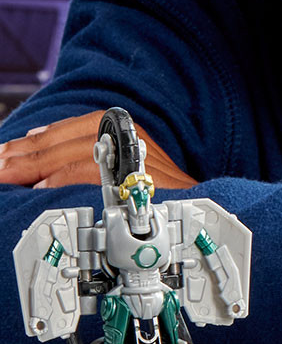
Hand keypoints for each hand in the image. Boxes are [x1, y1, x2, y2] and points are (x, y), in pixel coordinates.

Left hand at [0, 111, 197, 188]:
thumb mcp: (129, 173)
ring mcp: (138, 158)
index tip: (7, 151)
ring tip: (8, 176)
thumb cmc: (162, 200)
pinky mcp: (140, 179)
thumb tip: (44, 171)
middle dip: (27, 153)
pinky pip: (93, 174)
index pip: (74, 128)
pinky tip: (41, 190)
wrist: (200, 216)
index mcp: (129, 132)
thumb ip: (94, 165)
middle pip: (70, 139)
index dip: (37, 139)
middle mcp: (134, 139)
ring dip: (36, 165)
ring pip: (77, 153)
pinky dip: (62, 180)